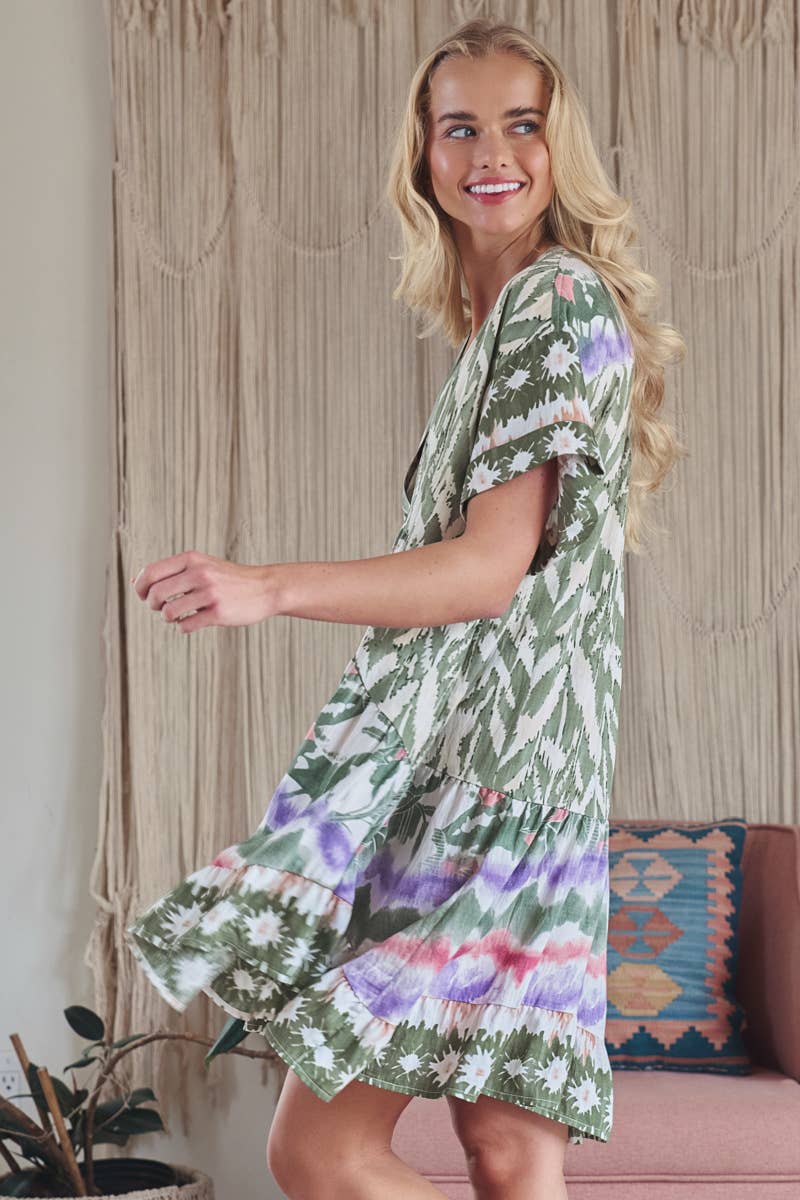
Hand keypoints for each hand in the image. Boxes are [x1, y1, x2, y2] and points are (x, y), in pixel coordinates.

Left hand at [130, 550, 278, 632]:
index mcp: (192, 559)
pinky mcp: (219, 613)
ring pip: (169, 612)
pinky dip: (184, 627)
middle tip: (161, 608)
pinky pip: (186, 626)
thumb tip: (136, 580)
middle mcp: (199, 573)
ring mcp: (210, 593)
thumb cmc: (228, 579)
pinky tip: (193, 622)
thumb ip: (172, 571)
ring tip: (178, 616)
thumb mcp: (202, 565)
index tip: (145, 596)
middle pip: (156, 594)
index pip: (150, 573)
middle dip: (153, 605)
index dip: (140, 588)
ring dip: (169, 618)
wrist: (265, 588)